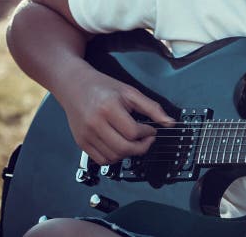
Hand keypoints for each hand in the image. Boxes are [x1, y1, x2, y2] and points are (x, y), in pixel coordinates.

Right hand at [57, 67, 173, 163]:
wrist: (75, 85)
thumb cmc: (103, 87)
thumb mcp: (130, 92)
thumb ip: (152, 108)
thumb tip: (170, 122)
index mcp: (109, 108)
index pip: (133, 132)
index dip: (148, 133)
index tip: (152, 129)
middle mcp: (95, 124)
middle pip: (124, 148)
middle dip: (142, 147)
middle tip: (147, 140)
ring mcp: (86, 135)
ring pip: (114, 157)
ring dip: (129, 154)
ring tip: (134, 142)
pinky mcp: (81, 143)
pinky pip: (101, 160)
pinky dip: (115, 157)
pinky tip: (121, 146)